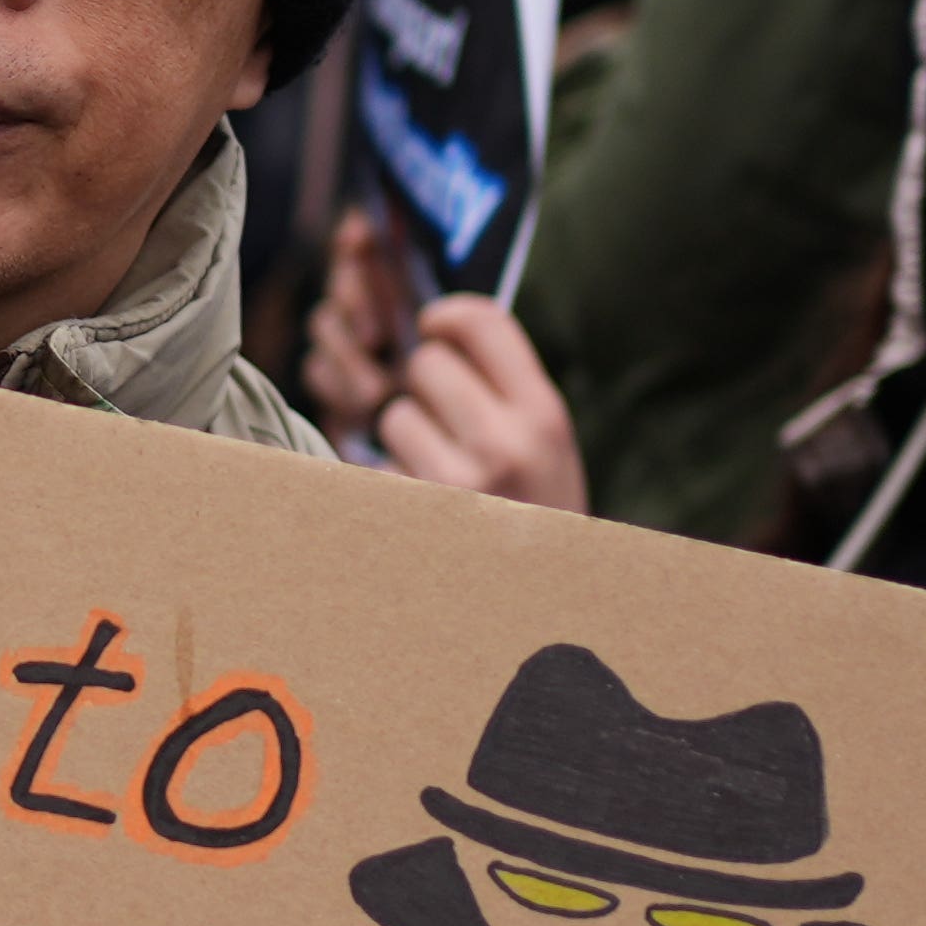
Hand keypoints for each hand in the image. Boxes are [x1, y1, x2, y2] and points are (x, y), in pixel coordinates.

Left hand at [307, 211, 585, 508]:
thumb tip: (440, 327)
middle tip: (446, 423)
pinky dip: (390, 481)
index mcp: (545, 418)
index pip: (485, 324)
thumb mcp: (549, 450)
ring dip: (405, 437)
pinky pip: (377, 468)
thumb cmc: (538, 514)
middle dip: (426, 387)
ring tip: (440, 475)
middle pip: (426, 364)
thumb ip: (509, 390)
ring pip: (393, 415)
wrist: (542, 610)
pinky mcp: (409, 518)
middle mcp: (504, 445)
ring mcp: (453, 485)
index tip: (434, 326)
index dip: (448, 315)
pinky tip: (423, 508)